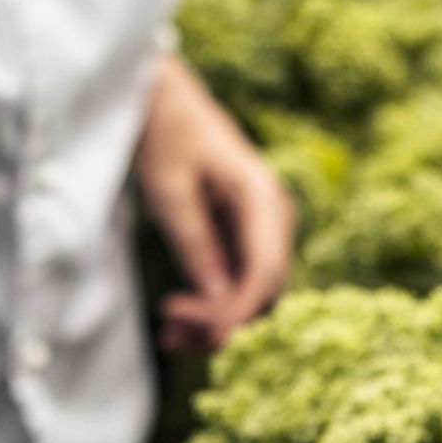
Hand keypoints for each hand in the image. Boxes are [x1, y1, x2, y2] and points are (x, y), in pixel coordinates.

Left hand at [139, 56, 296, 350]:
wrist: (169, 106)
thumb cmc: (167, 139)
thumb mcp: (170, 193)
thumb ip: (195, 245)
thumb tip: (217, 305)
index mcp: (261, 198)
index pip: (265, 272)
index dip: (235, 312)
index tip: (194, 329)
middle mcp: (273, 218)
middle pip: (265, 292)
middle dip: (221, 322)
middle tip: (168, 328)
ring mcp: (264, 231)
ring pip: (254, 296)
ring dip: (215, 323)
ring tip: (167, 336)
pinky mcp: (246, 240)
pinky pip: (238, 285)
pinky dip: (212, 308)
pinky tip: (176, 323)